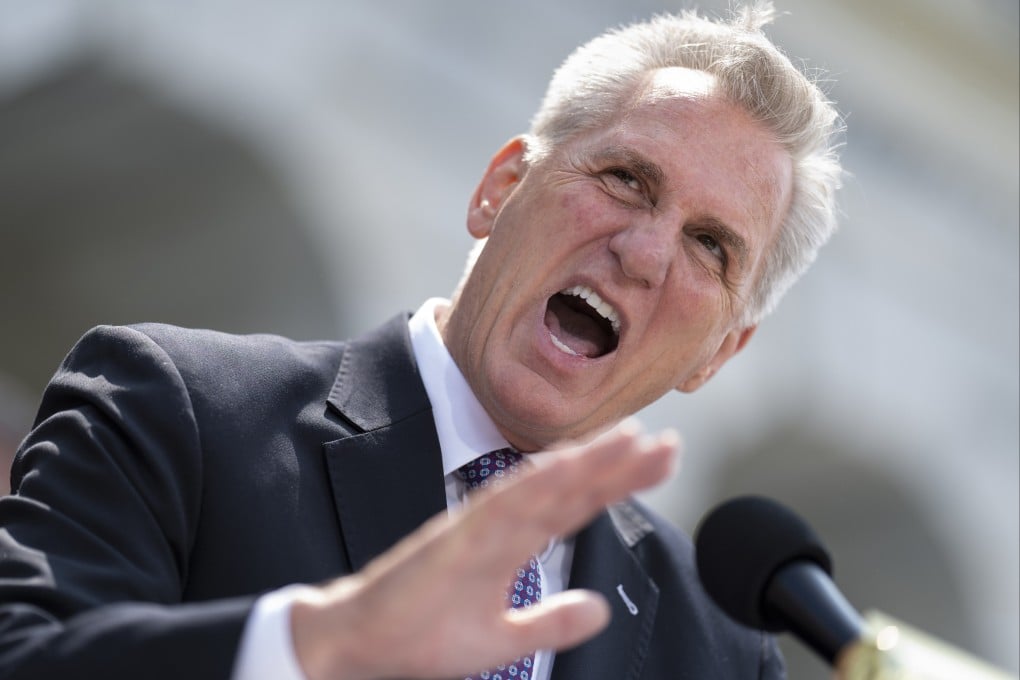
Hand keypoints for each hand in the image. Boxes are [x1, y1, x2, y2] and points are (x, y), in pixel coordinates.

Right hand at [290, 421, 678, 679]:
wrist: (359, 643)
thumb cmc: (421, 634)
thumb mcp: (502, 641)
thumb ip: (551, 622)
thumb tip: (601, 608)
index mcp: (511, 544)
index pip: (576, 506)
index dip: (618, 483)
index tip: (660, 462)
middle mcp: (499, 527)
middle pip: (568, 489)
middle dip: (619, 466)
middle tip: (669, 445)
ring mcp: (475, 530)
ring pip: (539, 488)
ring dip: (584, 464)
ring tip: (629, 442)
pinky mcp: (451, 543)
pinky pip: (497, 510)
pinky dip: (531, 485)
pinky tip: (565, 466)